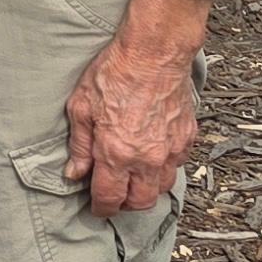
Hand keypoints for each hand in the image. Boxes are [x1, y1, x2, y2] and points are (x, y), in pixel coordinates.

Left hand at [67, 0, 211, 215]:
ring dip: (147, 189)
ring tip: (133, 178)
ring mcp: (171, 149)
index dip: (101, 208)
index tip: (97, 208)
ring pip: (163, 187)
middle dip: (126, 204)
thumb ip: (80, 146)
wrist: (154, 53)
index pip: (110, 198)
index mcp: (117, 154)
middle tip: (114, 195)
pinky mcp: (187, 137)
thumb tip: (74, 173)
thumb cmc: (114, 74)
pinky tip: (151, 156)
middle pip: (141, 201)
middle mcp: (147, 158)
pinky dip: (164, 167)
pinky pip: (177, 164)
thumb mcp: (81, 107)